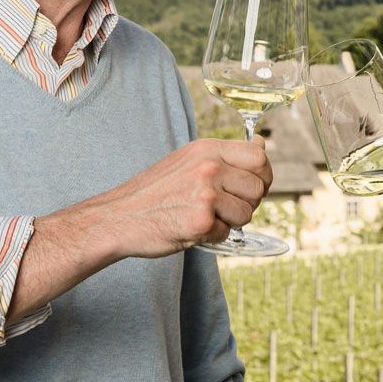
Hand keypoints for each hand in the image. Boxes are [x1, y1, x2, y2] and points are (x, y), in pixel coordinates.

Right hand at [66, 138, 271, 258]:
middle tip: (224, 208)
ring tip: (204, 217)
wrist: (119, 217)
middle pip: (258, 188)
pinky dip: (213, 237)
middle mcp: (208, 168)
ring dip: (230, 222)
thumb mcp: (188, 160)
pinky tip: (191, 228)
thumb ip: (224, 155)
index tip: (254, 186)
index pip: (259, 157)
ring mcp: (205, 195)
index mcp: (206, 149)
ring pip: (246, 214)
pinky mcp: (200, 222)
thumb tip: (262, 144)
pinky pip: (226, 234)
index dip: (263, 176)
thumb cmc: (155, 191)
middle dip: (247, 203)